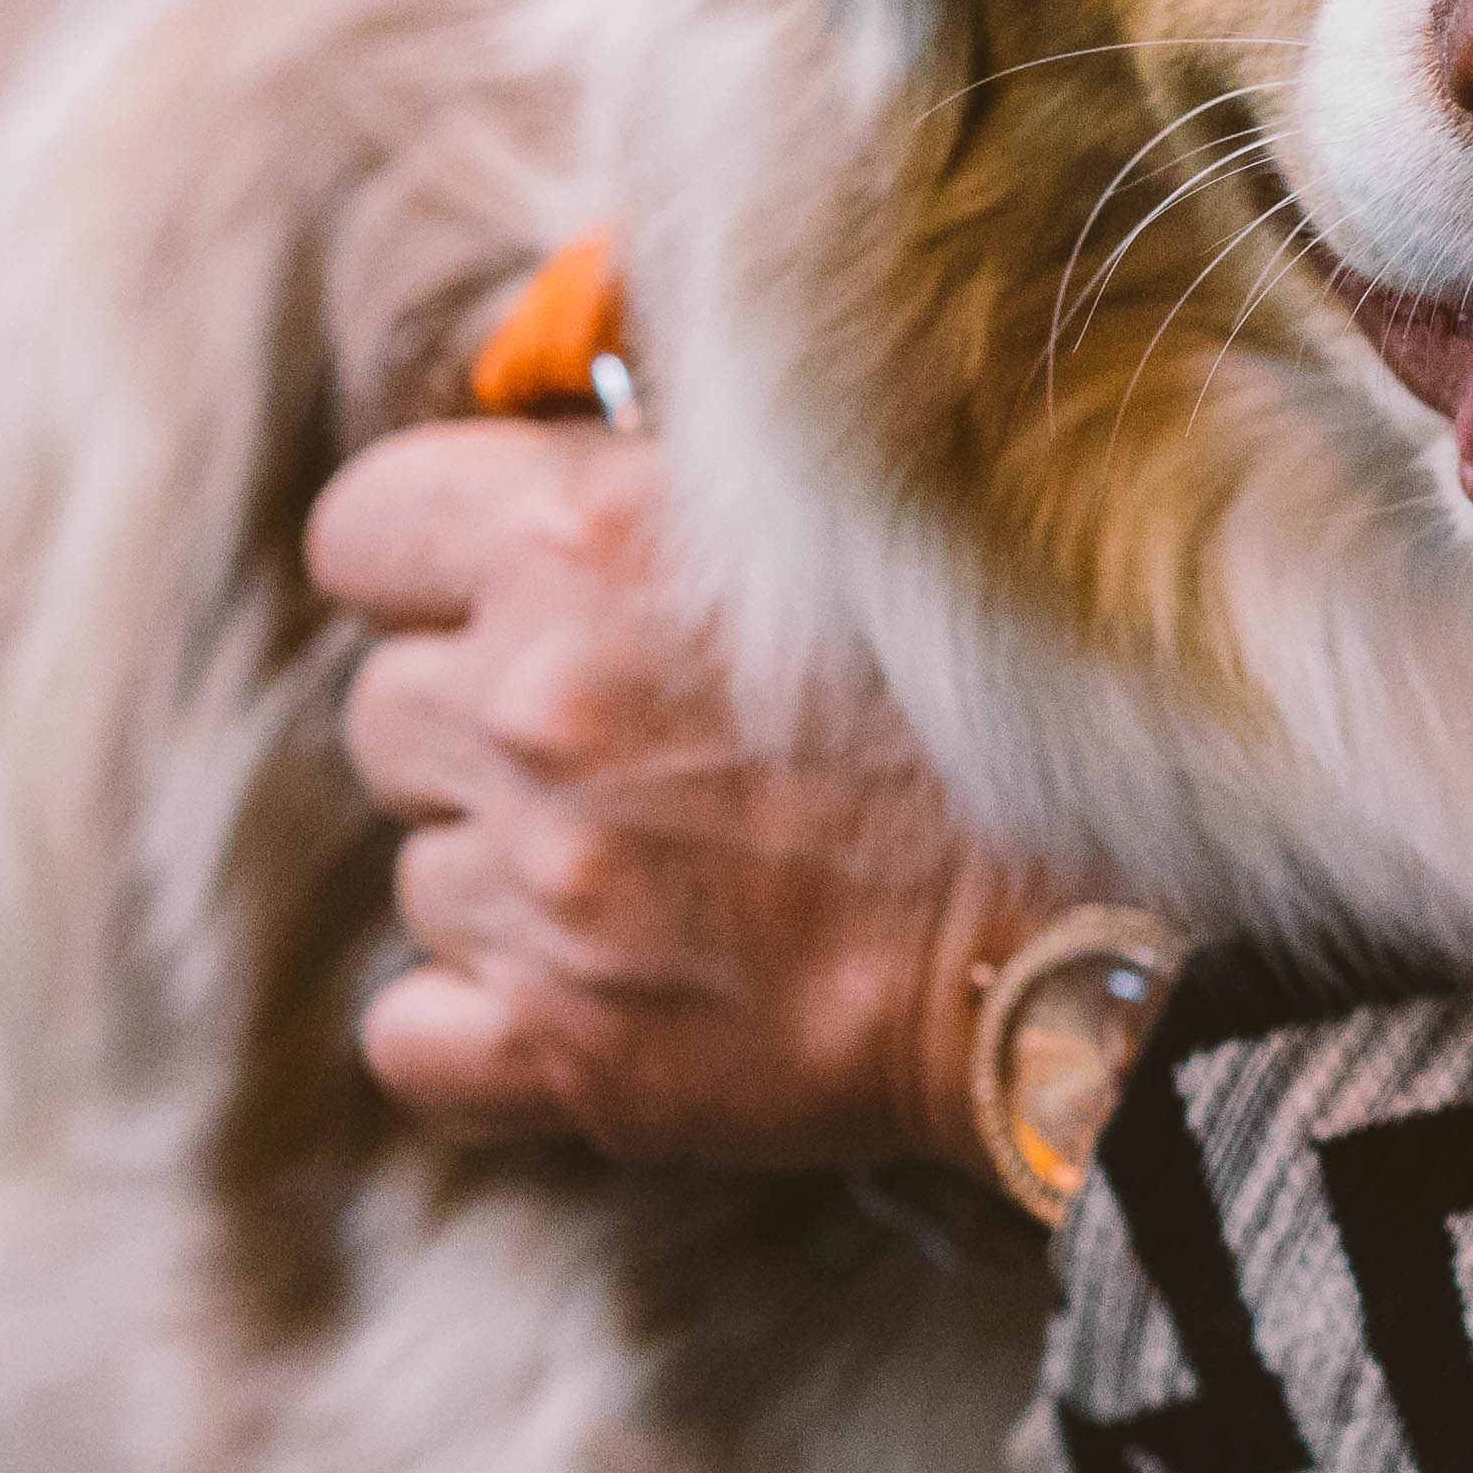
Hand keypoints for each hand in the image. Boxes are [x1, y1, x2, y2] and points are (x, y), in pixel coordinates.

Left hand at [315, 416, 1053, 1167]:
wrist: (1110, 918)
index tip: (497, 597)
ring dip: (507, 873)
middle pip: (382, 709)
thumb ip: (672, 466)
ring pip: (418, 871)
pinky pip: (411, 1035)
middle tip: (624, 750)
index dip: (425, 564)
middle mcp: (531, 703)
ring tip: (662, 872)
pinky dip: (486, 1022)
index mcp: (580, 541)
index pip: (362, 531)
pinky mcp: (564, 1048)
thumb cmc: (1001, 697)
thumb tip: (557, 423)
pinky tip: (596, 990)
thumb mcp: (839, 505)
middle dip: (478, 725)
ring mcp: (538, 886)